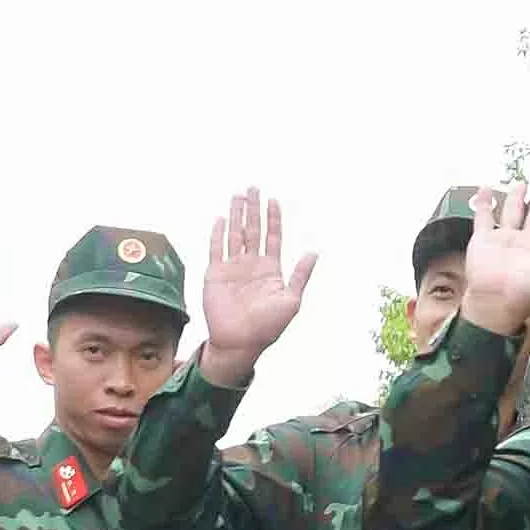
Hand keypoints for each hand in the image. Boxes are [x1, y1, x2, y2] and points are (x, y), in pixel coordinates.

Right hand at [197, 189, 316, 387]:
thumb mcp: (291, 301)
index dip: (273, 218)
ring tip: (238, 195)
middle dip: (254, 208)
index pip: (272, 237)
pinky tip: (220, 219)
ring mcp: (233, 268)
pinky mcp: (215, 274)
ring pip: (235, 234)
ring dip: (236, 214)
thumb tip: (314, 252)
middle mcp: (251, 264)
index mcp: (270, 269)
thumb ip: (300, 275)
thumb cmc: (268, 327)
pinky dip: (217, 233)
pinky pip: (216, 249)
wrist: (240, 343)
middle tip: (253, 187)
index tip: (274, 200)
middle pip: (253, 229)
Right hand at [458, 176, 529, 339]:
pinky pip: (484, 217)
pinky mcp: (484, 240)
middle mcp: (526, 244)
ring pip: (513, 213)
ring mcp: (505, 241)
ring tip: (522, 183)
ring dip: (517, 197)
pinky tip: (486, 190)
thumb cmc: (529, 294)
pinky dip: (484, 203)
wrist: (497, 304)